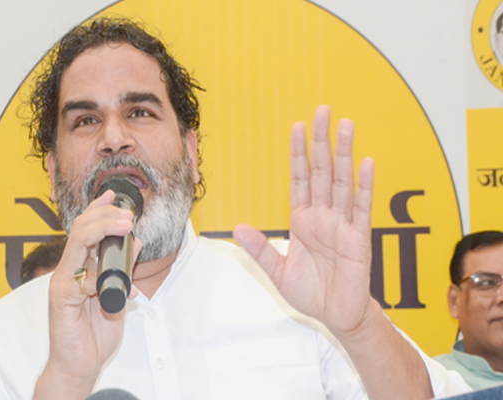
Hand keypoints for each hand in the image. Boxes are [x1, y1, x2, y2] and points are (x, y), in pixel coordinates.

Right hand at [34, 190, 140, 399]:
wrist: (79, 364)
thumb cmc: (94, 332)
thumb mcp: (118, 295)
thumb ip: (124, 270)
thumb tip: (136, 244)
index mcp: (81, 266)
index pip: (86, 229)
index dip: (98, 209)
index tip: (113, 195)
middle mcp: (69, 269)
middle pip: (80, 229)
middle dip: (105, 215)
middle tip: (127, 213)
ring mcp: (63, 282)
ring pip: (77, 243)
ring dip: (103, 229)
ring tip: (125, 226)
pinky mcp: (61, 298)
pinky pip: (80, 278)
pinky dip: (102, 278)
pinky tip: (121, 289)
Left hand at [233, 105, 373, 334]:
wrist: (335, 316)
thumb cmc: (311, 293)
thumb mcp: (277, 271)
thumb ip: (260, 249)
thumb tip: (236, 228)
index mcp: (303, 220)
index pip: (299, 179)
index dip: (297, 153)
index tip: (297, 127)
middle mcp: (323, 216)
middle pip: (321, 171)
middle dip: (321, 141)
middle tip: (323, 111)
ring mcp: (342, 224)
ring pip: (342, 182)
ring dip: (343, 154)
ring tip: (345, 126)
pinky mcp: (359, 238)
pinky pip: (362, 208)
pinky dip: (365, 186)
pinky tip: (365, 164)